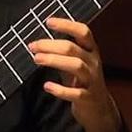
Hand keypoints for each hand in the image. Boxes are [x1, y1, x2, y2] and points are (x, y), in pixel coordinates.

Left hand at [28, 17, 124, 131]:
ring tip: (37, 59)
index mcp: (91, 51)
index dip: (67, 25)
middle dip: (51, 45)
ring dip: (54, 60)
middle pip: (73, 48)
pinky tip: (47, 86)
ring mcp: (92, 80)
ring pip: (76, 65)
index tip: (48, 21)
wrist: (99, 109)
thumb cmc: (82, 82)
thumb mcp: (76, 62)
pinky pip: (76, 93)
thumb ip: (62, 52)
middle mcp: (93, 63)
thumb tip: (38, 41)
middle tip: (32, 46)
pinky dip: (60, 90)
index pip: (83, 32)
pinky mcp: (88, 98)